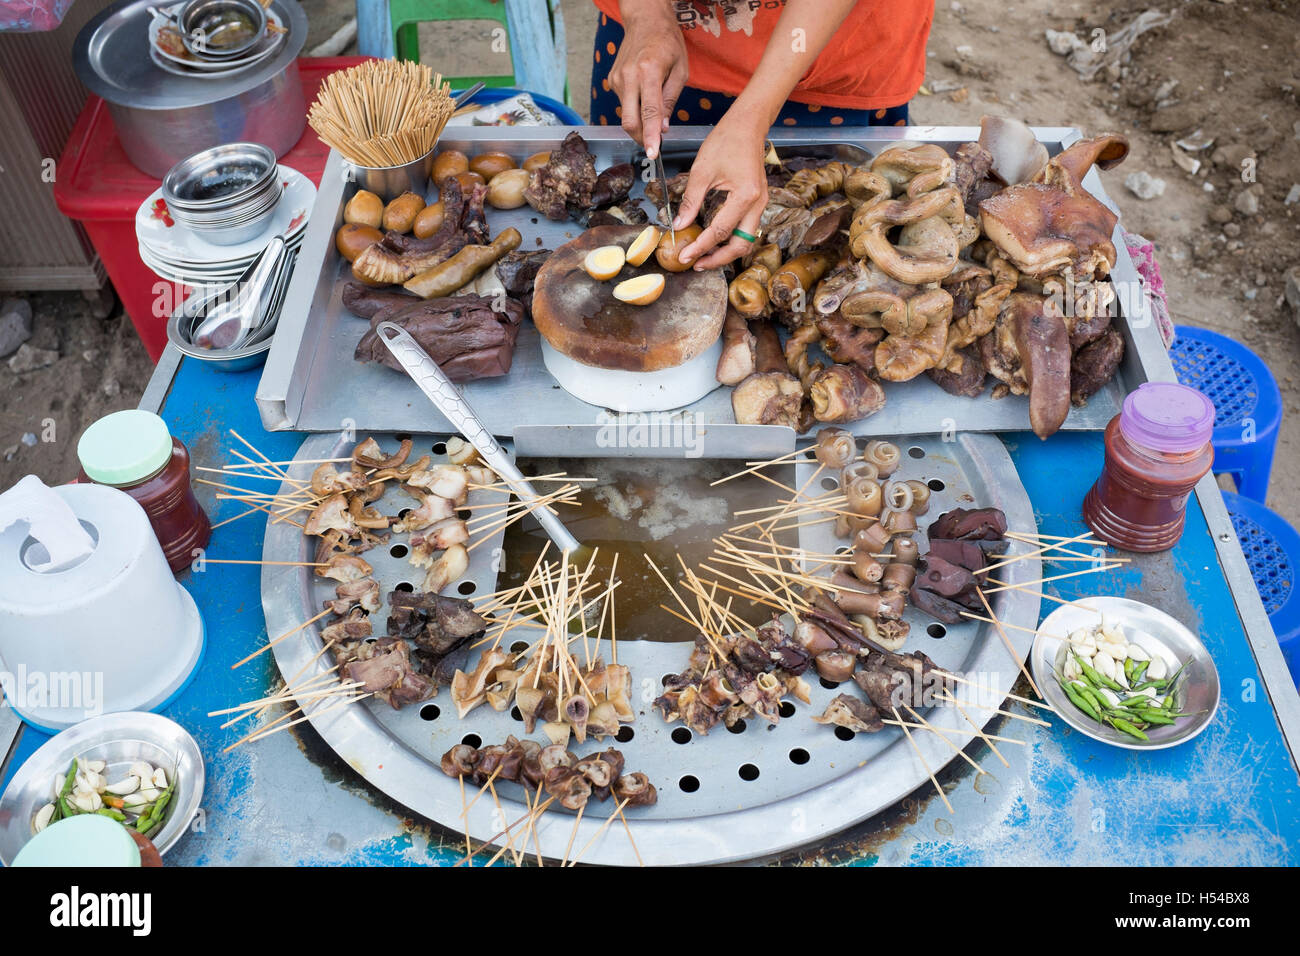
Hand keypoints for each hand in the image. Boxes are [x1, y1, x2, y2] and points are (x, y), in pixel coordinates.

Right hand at [608, 4, 688, 158]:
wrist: (645, 19)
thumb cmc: (668, 42)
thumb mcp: (681, 70)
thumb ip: (671, 100)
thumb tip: (663, 128)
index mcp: (649, 71)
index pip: (649, 112)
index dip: (651, 136)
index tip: (652, 153)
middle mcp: (629, 76)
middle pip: (629, 121)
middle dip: (641, 137)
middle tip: (653, 143)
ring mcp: (617, 78)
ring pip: (626, 115)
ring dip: (639, 121)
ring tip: (653, 105)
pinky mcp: (612, 79)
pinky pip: (623, 104)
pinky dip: (634, 108)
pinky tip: (643, 94)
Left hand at [673, 114, 767, 269]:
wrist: (747, 125)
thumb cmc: (726, 141)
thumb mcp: (702, 171)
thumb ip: (690, 201)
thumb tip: (679, 225)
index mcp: (745, 196)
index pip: (720, 231)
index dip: (701, 247)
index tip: (684, 256)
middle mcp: (758, 204)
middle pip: (741, 245)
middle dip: (718, 258)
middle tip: (696, 263)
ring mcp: (761, 204)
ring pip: (746, 240)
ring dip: (726, 251)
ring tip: (703, 256)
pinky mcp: (757, 202)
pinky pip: (746, 229)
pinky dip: (731, 239)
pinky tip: (714, 241)